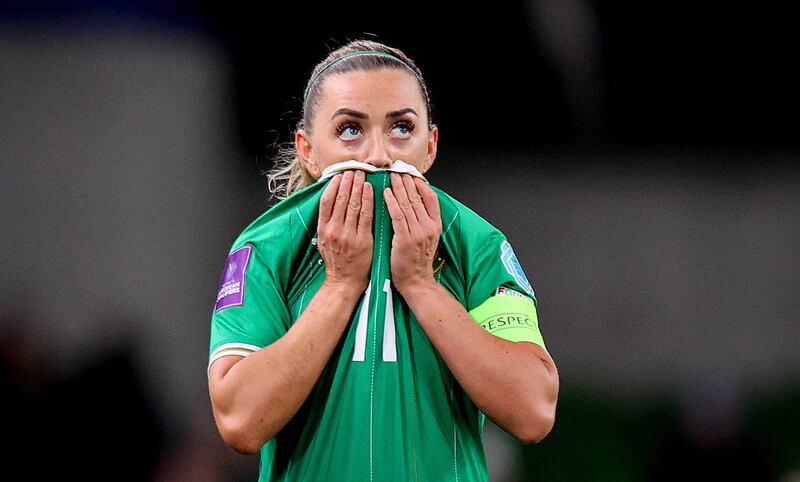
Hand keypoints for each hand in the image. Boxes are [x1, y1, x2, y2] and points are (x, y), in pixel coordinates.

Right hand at [317, 170, 373, 293]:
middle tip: (354, 169)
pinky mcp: (362, 239)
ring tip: (363, 174)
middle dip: (348, 181)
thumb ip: (326, 222)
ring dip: (358, 186)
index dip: (334, 185)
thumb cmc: (336, 260)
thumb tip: (330, 201)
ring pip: (353, 204)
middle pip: (340, 199)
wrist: (344, 280)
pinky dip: (368, 200)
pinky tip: (370, 189)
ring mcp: (348, 235)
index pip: (326, 200)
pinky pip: (366, 215)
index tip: (340, 174)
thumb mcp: (324, 240)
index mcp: (322, 229)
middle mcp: (333, 230)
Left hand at [382, 172, 442, 294]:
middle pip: (417, 197)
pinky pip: (398, 216)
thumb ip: (423, 221)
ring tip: (390, 176)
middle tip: (397, 169)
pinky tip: (386, 193)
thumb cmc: (417, 261)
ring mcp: (418, 233)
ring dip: (398, 187)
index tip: (411, 174)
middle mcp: (429, 227)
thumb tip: (414, 204)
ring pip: (407, 204)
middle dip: (406, 181)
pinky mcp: (405, 239)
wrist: (416, 281)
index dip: (420, 184)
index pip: (431, 198)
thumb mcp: (427, 238)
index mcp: (435, 225)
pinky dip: (392, 203)